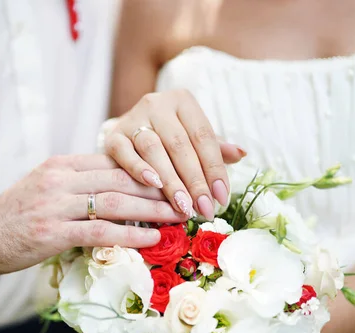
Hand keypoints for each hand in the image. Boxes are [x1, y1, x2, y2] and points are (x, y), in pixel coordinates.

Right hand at [0, 154, 185, 275]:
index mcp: (61, 164)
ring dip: (151, 210)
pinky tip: (152, 239)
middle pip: (119, 178)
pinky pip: (99, 231)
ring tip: (178, 215)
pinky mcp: (51, 233)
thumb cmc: (17, 214)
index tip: (175, 175)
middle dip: (158, 187)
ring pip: (114, 202)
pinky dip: (129, 234)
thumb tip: (120, 185)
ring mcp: (55, 205)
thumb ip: (79, 181)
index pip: (113, 160)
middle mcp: (60, 179)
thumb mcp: (46, 186)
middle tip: (188, 194)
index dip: (148, 168)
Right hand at [105, 89, 245, 219]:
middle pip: (180, 145)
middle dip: (195, 181)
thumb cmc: (168, 137)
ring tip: (183, 206)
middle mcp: (157, 104)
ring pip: (154, 149)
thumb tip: (241, 154)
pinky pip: (125, 153)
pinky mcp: (113, 135)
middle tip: (204, 209)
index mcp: (182, 101)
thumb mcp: (193, 138)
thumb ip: (214, 148)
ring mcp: (132, 117)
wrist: (128, 131)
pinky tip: (155, 186)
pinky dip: (139, 170)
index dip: (214, 168)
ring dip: (171, 181)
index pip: (203, 136)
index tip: (221, 197)